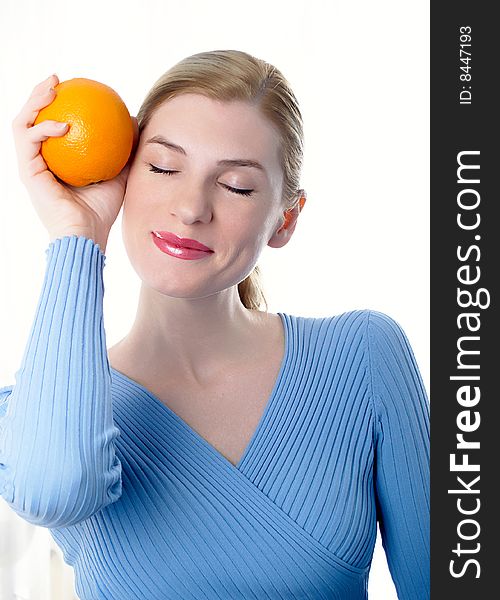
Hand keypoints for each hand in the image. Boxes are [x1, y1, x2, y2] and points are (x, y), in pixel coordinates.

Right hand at [11, 74, 138, 251]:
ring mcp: (31, 166)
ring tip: (51, 88)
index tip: (72, 87)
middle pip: (31, 119)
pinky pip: (29, 141)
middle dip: (38, 94)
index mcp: (56, 160)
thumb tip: (134, 120)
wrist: (87, 234)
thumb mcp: (119, 173)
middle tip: (55, 79)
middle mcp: (39, 161)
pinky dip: (43, 128)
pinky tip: (61, 123)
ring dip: (33, 102)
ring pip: (22, 124)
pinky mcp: (27, 173)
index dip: (55, 104)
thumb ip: (124, 148)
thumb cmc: (102, 210)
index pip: (49, 125)